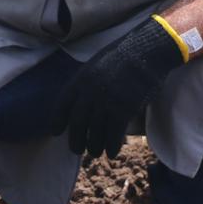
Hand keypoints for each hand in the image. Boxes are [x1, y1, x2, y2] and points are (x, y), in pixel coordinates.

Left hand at [52, 17, 185, 158]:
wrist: (146, 51)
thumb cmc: (123, 56)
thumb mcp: (97, 64)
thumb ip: (87, 83)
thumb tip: (82, 103)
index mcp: (81, 78)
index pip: (63, 104)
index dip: (58, 120)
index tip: (56, 132)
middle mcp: (90, 92)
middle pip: (78, 123)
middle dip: (76, 140)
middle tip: (77, 150)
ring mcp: (106, 101)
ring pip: (95, 132)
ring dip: (94, 146)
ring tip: (95, 152)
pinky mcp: (123, 109)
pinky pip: (113, 134)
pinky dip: (112, 146)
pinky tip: (112, 152)